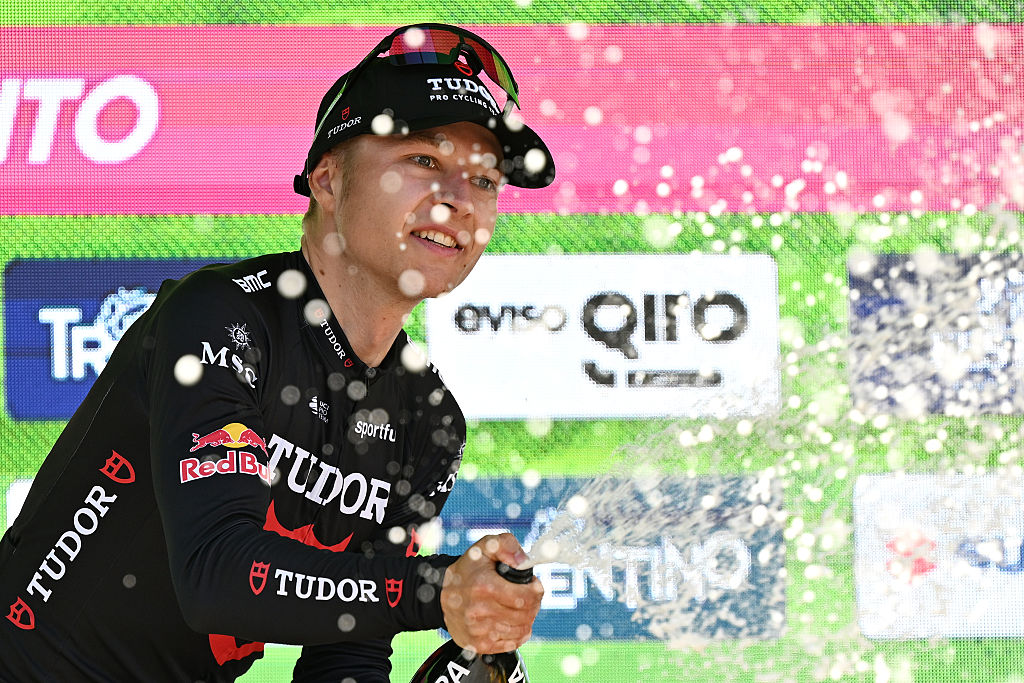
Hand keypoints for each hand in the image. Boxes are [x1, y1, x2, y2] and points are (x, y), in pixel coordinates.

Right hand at [440, 533, 543, 654]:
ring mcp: (478, 630)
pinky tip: (513, 621)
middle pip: (525, 615)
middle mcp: (479, 611)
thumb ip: (506, 544)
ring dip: (527, 618)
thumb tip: (523, 561)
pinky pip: (511, 643)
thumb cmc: (468, 570)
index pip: (524, 598)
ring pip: (521, 630)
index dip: (536, 591)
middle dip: (534, 604)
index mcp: (483, 586)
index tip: (535, 585)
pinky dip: (518, 632)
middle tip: (529, 596)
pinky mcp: (478, 644)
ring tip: (520, 607)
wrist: (441, 593)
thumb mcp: (485, 547)